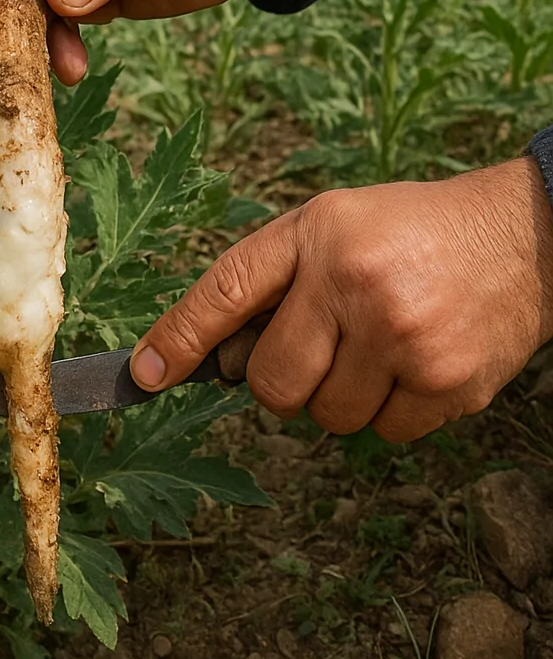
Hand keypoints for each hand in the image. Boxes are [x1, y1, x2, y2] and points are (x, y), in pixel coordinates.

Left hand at [130, 158, 552, 441]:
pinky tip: (417, 362)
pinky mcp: (448, 382)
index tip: (145, 376)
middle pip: (275, 385)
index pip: (227, 291)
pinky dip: (393, 410)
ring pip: (328, 418)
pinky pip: (385, 435)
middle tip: (321, 349)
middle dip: (284, 382)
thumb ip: (272, 279)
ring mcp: (402, 336)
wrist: (521, 236)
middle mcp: (354, 282)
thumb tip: (216, 359)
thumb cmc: (409, 232)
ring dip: (343, 397)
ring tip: (379, 345)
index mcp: (317, 234)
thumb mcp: (331, 223)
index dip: (179, 339)